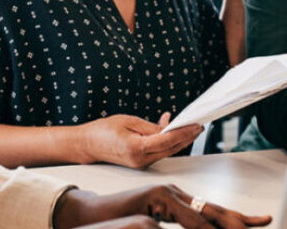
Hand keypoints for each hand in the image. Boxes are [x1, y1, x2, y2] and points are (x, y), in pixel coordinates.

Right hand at [54, 185, 271, 228]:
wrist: (90, 215)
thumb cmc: (121, 222)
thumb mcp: (155, 227)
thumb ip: (177, 228)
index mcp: (178, 203)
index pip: (214, 212)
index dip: (238, 218)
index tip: (260, 221)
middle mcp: (175, 195)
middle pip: (216, 209)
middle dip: (242, 219)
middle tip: (265, 221)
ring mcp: (165, 194)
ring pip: (204, 213)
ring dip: (227, 225)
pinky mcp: (154, 197)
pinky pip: (183, 216)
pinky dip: (198, 227)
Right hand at [78, 113, 201, 168]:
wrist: (87, 145)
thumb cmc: (103, 131)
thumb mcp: (128, 121)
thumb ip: (150, 127)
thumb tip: (169, 128)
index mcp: (136, 149)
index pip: (167, 140)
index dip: (184, 132)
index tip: (196, 125)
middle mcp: (141, 160)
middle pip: (171, 149)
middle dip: (186, 137)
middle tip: (198, 125)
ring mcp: (141, 164)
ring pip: (167, 152)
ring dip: (179, 140)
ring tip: (189, 127)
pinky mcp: (140, 163)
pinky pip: (159, 152)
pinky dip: (168, 142)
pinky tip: (171, 131)